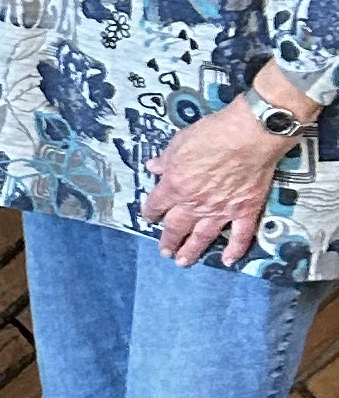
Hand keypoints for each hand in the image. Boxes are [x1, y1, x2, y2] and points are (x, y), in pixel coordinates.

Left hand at [143, 95, 296, 267]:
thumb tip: (153, 167)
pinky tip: (228, 261)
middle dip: (169, 240)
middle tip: (165, 252)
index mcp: (175, 186)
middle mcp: (195, 203)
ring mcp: (222, 210)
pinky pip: (240, 236)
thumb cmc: (211, 135)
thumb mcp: (178, 142)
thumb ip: (165, 159)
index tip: (149, 218)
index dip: (151, 212)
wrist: (249, 136)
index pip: (157, 204)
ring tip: (183, 262)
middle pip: (177, 227)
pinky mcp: (246, 211)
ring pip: (203, 237)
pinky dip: (235, 250)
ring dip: (192, 251)